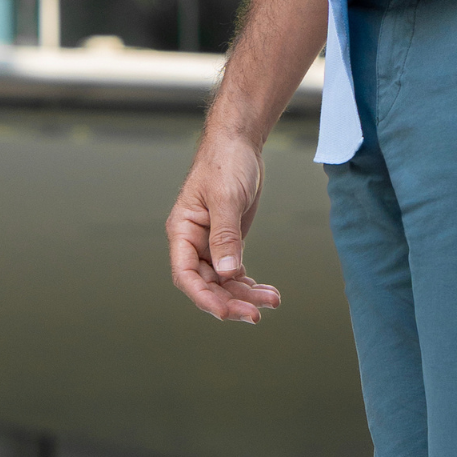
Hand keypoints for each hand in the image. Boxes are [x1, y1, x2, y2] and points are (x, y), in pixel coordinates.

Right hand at [167, 133, 282, 323]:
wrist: (239, 142)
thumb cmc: (225, 162)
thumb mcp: (226, 198)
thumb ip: (225, 236)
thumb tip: (226, 273)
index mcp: (182, 231)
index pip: (186, 275)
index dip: (204, 298)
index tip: (226, 313)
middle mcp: (193, 242)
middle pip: (207, 284)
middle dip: (230, 301)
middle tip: (257, 315)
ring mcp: (211, 243)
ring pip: (223, 281)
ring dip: (245, 294)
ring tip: (273, 301)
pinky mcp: (229, 241)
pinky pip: (235, 271)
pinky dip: (249, 284)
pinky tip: (266, 292)